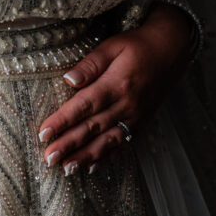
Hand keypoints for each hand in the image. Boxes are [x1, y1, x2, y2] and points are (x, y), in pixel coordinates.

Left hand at [35, 4, 193, 175]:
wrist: (171, 52)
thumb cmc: (137, 46)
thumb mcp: (112, 46)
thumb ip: (90, 64)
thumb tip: (68, 80)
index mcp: (117, 84)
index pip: (84, 106)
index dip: (63, 121)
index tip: (44, 133)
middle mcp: (127, 105)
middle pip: (93, 128)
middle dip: (69, 145)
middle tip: (49, 158)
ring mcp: (135, 117)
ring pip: (107, 142)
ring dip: (86, 157)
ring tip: (67, 169)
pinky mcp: (141, 123)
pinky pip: (122, 144)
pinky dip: (107, 157)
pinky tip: (92, 168)